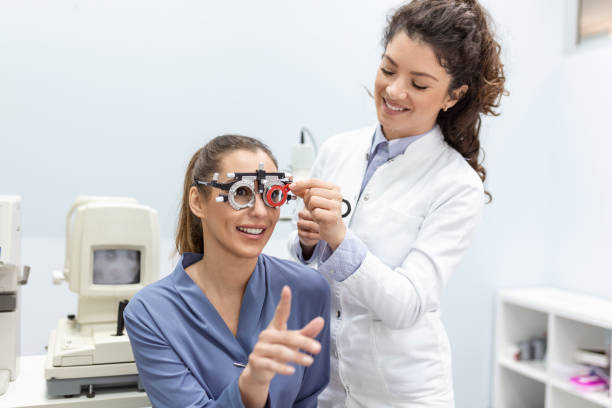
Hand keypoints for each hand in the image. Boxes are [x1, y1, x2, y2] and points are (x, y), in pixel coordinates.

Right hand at [238, 286, 323, 406]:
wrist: (258, 371)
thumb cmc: (279, 352)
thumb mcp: (294, 342)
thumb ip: (307, 333)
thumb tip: (321, 320)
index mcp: (275, 327)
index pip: (280, 313)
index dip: (284, 302)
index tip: (287, 288)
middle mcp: (266, 335)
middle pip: (287, 336)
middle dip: (304, 342)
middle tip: (318, 348)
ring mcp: (259, 348)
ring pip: (279, 351)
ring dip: (296, 357)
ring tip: (310, 361)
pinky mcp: (256, 361)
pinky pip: (270, 364)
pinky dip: (282, 368)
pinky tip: (292, 371)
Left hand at [290, 179, 345, 250]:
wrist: (332, 229)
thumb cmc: (323, 212)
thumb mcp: (315, 199)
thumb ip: (305, 191)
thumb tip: (293, 186)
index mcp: (334, 188)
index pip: (314, 181)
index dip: (301, 183)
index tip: (292, 187)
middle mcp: (337, 195)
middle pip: (312, 192)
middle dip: (307, 200)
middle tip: (312, 207)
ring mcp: (336, 206)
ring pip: (313, 201)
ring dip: (311, 208)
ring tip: (317, 212)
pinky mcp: (333, 216)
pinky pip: (315, 212)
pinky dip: (314, 216)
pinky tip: (319, 219)